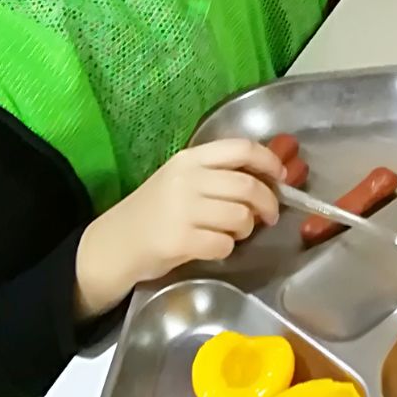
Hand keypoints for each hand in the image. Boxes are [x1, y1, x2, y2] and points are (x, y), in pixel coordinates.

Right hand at [75, 139, 283, 318]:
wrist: (114, 243)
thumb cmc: (156, 210)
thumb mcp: (182, 179)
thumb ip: (219, 174)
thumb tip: (271, 177)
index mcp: (190, 158)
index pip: (241, 148)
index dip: (269, 161)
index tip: (281, 176)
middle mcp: (187, 179)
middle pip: (247, 186)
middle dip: (267, 203)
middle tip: (269, 216)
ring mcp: (181, 210)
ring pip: (240, 216)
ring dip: (246, 228)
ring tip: (234, 232)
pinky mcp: (179, 240)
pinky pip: (224, 244)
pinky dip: (227, 248)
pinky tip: (214, 246)